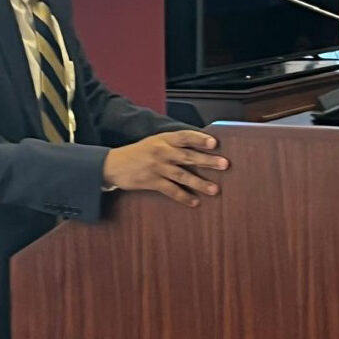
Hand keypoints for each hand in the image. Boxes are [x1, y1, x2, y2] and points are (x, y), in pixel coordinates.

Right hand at [102, 131, 228, 206]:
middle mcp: (162, 152)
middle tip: (225, 164)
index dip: (200, 139)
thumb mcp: (155, 141)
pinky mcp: (152, 182)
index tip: (214, 143)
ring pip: (183, 175)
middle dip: (208, 160)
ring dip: (200, 183)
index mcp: (164, 139)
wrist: (114, 164)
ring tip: (215, 189)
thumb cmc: (138, 152)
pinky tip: (195, 202)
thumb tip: (198, 146)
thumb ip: (174, 143)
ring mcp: (157, 167)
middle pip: (188, 156)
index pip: (185, 136)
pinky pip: (171, 190)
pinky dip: (184, 197)